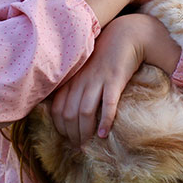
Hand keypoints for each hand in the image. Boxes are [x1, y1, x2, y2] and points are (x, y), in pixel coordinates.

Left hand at [50, 15, 143, 145]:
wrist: (126, 35)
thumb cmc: (105, 55)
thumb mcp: (84, 69)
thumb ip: (74, 85)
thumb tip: (67, 110)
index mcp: (72, 78)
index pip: (56, 109)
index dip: (60, 127)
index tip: (68, 138)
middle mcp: (81, 80)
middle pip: (69, 114)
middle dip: (72, 135)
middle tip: (79, 146)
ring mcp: (97, 79)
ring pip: (85, 112)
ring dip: (85, 132)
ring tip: (89, 144)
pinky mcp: (115, 79)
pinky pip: (108, 104)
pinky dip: (105, 120)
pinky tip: (104, 133)